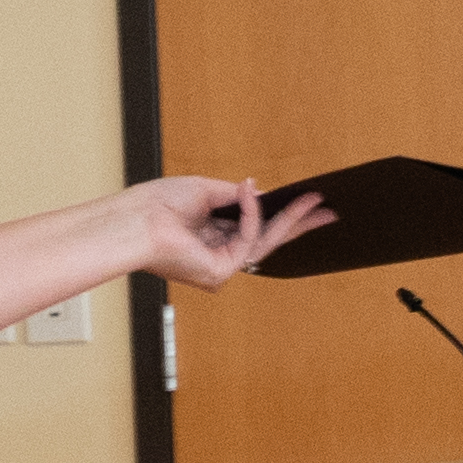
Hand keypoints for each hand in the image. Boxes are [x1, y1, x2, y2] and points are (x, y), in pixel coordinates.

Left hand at [131, 176, 332, 288]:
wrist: (135, 221)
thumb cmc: (157, 205)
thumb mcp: (205, 190)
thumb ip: (235, 195)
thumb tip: (260, 192)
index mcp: (211, 234)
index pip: (252, 226)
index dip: (279, 214)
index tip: (304, 201)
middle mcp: (216, 253)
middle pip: (267, 239)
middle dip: (298, 223)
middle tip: (326, 210)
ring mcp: (219, 266)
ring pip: (265, 242)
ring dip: (291, 219)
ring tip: (314, 202)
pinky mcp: (220, 273)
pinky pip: (248, 240)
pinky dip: (252, 215)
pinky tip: (250, 194)